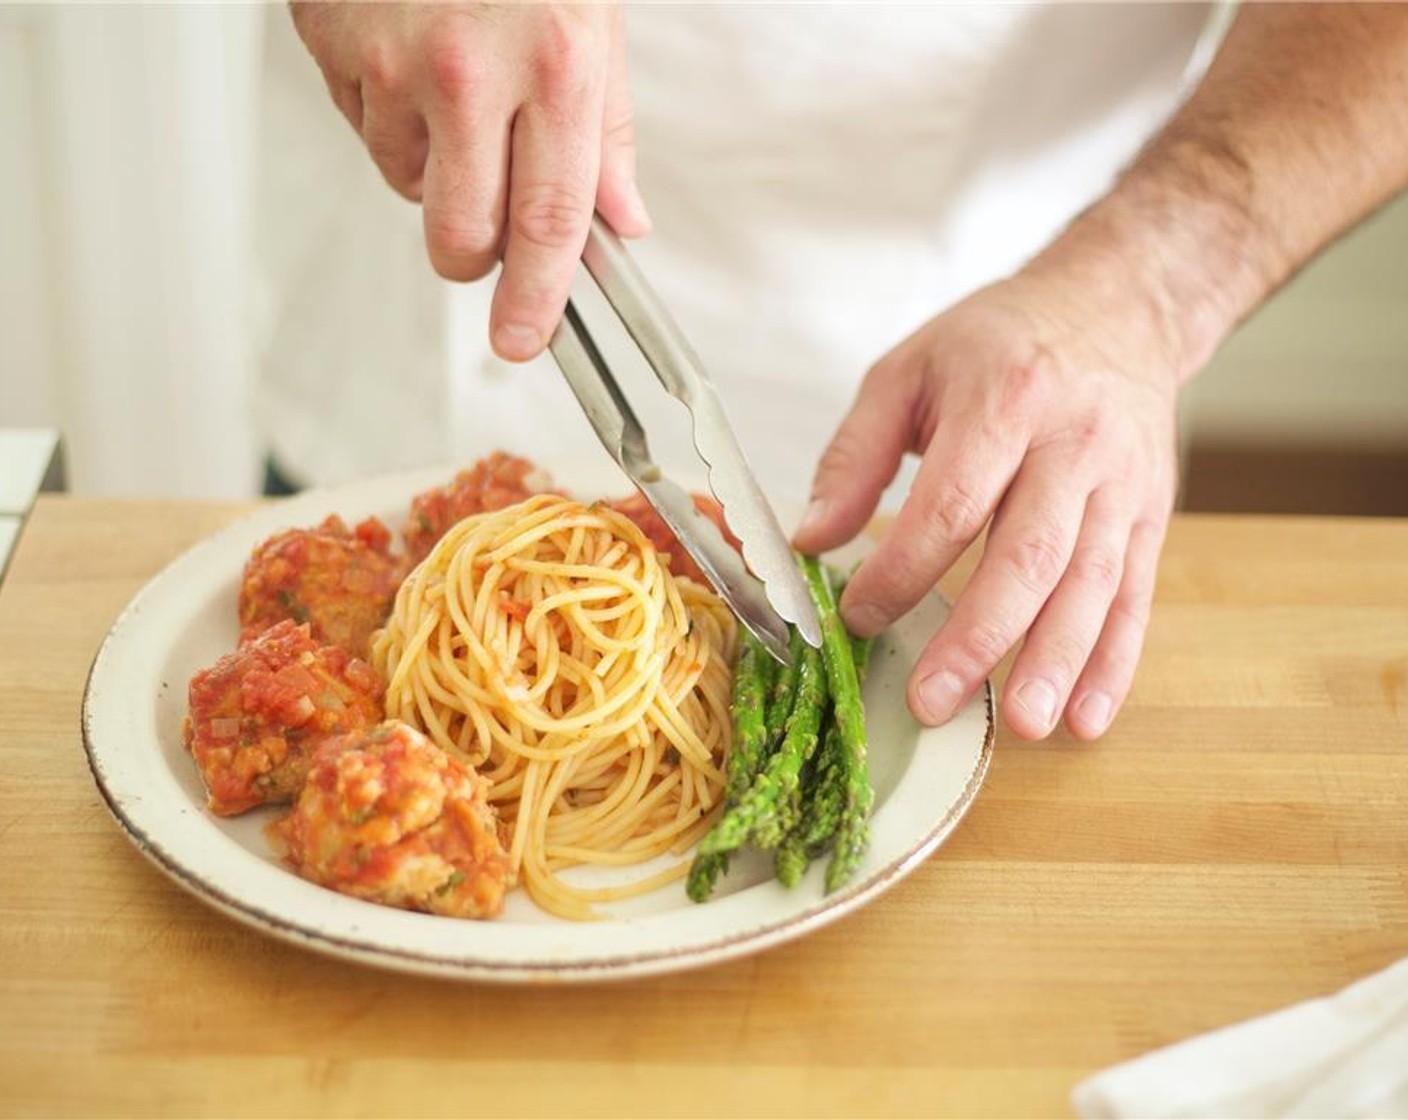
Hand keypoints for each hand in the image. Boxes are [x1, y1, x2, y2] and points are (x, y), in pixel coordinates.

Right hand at [290, 1, 648, 359]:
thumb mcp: (592, 23)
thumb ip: (605, 133)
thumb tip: (621, 222)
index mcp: (552, 65)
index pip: (551, 221)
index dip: (537, 299)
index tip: (523, 341)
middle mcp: (466, 68)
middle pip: (461, 233)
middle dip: (476, 254)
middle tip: (489, 227)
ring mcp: (387, 59)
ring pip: (406, 183)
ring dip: (433, 166)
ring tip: (453, 87)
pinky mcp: (329, 44)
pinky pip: (361, 126)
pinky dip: (388, 115)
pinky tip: (407, 59)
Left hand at [792, 269, 1180, 739]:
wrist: (1116, 307)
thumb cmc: (996, 343)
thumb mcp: (906, 370)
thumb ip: (853, 455)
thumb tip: (810, 540)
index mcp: (1002, 401)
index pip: (951, 505)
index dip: (902, 571)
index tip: (858, 619)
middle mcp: (1072, 444)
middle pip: (1027, 554)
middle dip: (978, 637)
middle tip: (931, 703)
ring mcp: (1121, 483)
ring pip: (1091, 584)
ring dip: (1056, 661)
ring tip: (1022, 724)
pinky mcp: (1150, 514)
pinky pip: (1135, 595)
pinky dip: (1114, 662)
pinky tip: (1086, 718)